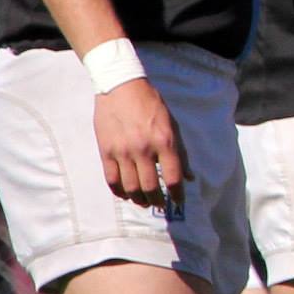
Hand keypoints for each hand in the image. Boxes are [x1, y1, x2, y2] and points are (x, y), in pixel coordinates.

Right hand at [93, 78, 190, 209]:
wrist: (121, 87)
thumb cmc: (151, 105)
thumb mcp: (173, 125)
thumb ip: (181, 153)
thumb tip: (189, 178)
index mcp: (164, 142)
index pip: (173, 178)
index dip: (177, 195)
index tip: (179, 201)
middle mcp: (143, 149)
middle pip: (150, 188)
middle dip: (157, 201)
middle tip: (160, 205)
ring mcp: (122, 152)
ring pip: (130, 187)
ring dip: (138, 199)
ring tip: (143, 202)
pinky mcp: (105, 151)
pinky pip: (111, 179)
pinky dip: (119, 191)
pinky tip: (125, 194)